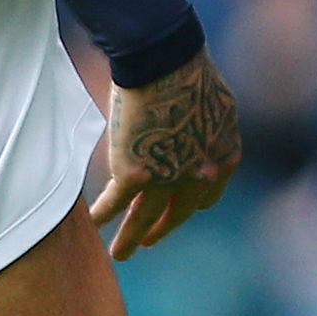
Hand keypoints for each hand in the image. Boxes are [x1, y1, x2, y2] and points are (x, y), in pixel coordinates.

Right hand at [91, 50, 240, 258]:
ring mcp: (168, 179)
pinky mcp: (135, 175)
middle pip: (178, 213)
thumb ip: (207, 129)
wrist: (164, 62)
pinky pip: (114, 203)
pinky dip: (102, 214)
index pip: (207, 195)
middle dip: (161, 229)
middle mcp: (200, 176)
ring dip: (129, 238)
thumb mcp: (215, 105)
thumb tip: (197, 129)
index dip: (189, 202)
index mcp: (224, 158)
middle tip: (147, 240)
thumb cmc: (188, 69)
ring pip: (144, 218)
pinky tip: (92, 224)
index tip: (175, 207)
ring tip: (120, 253)